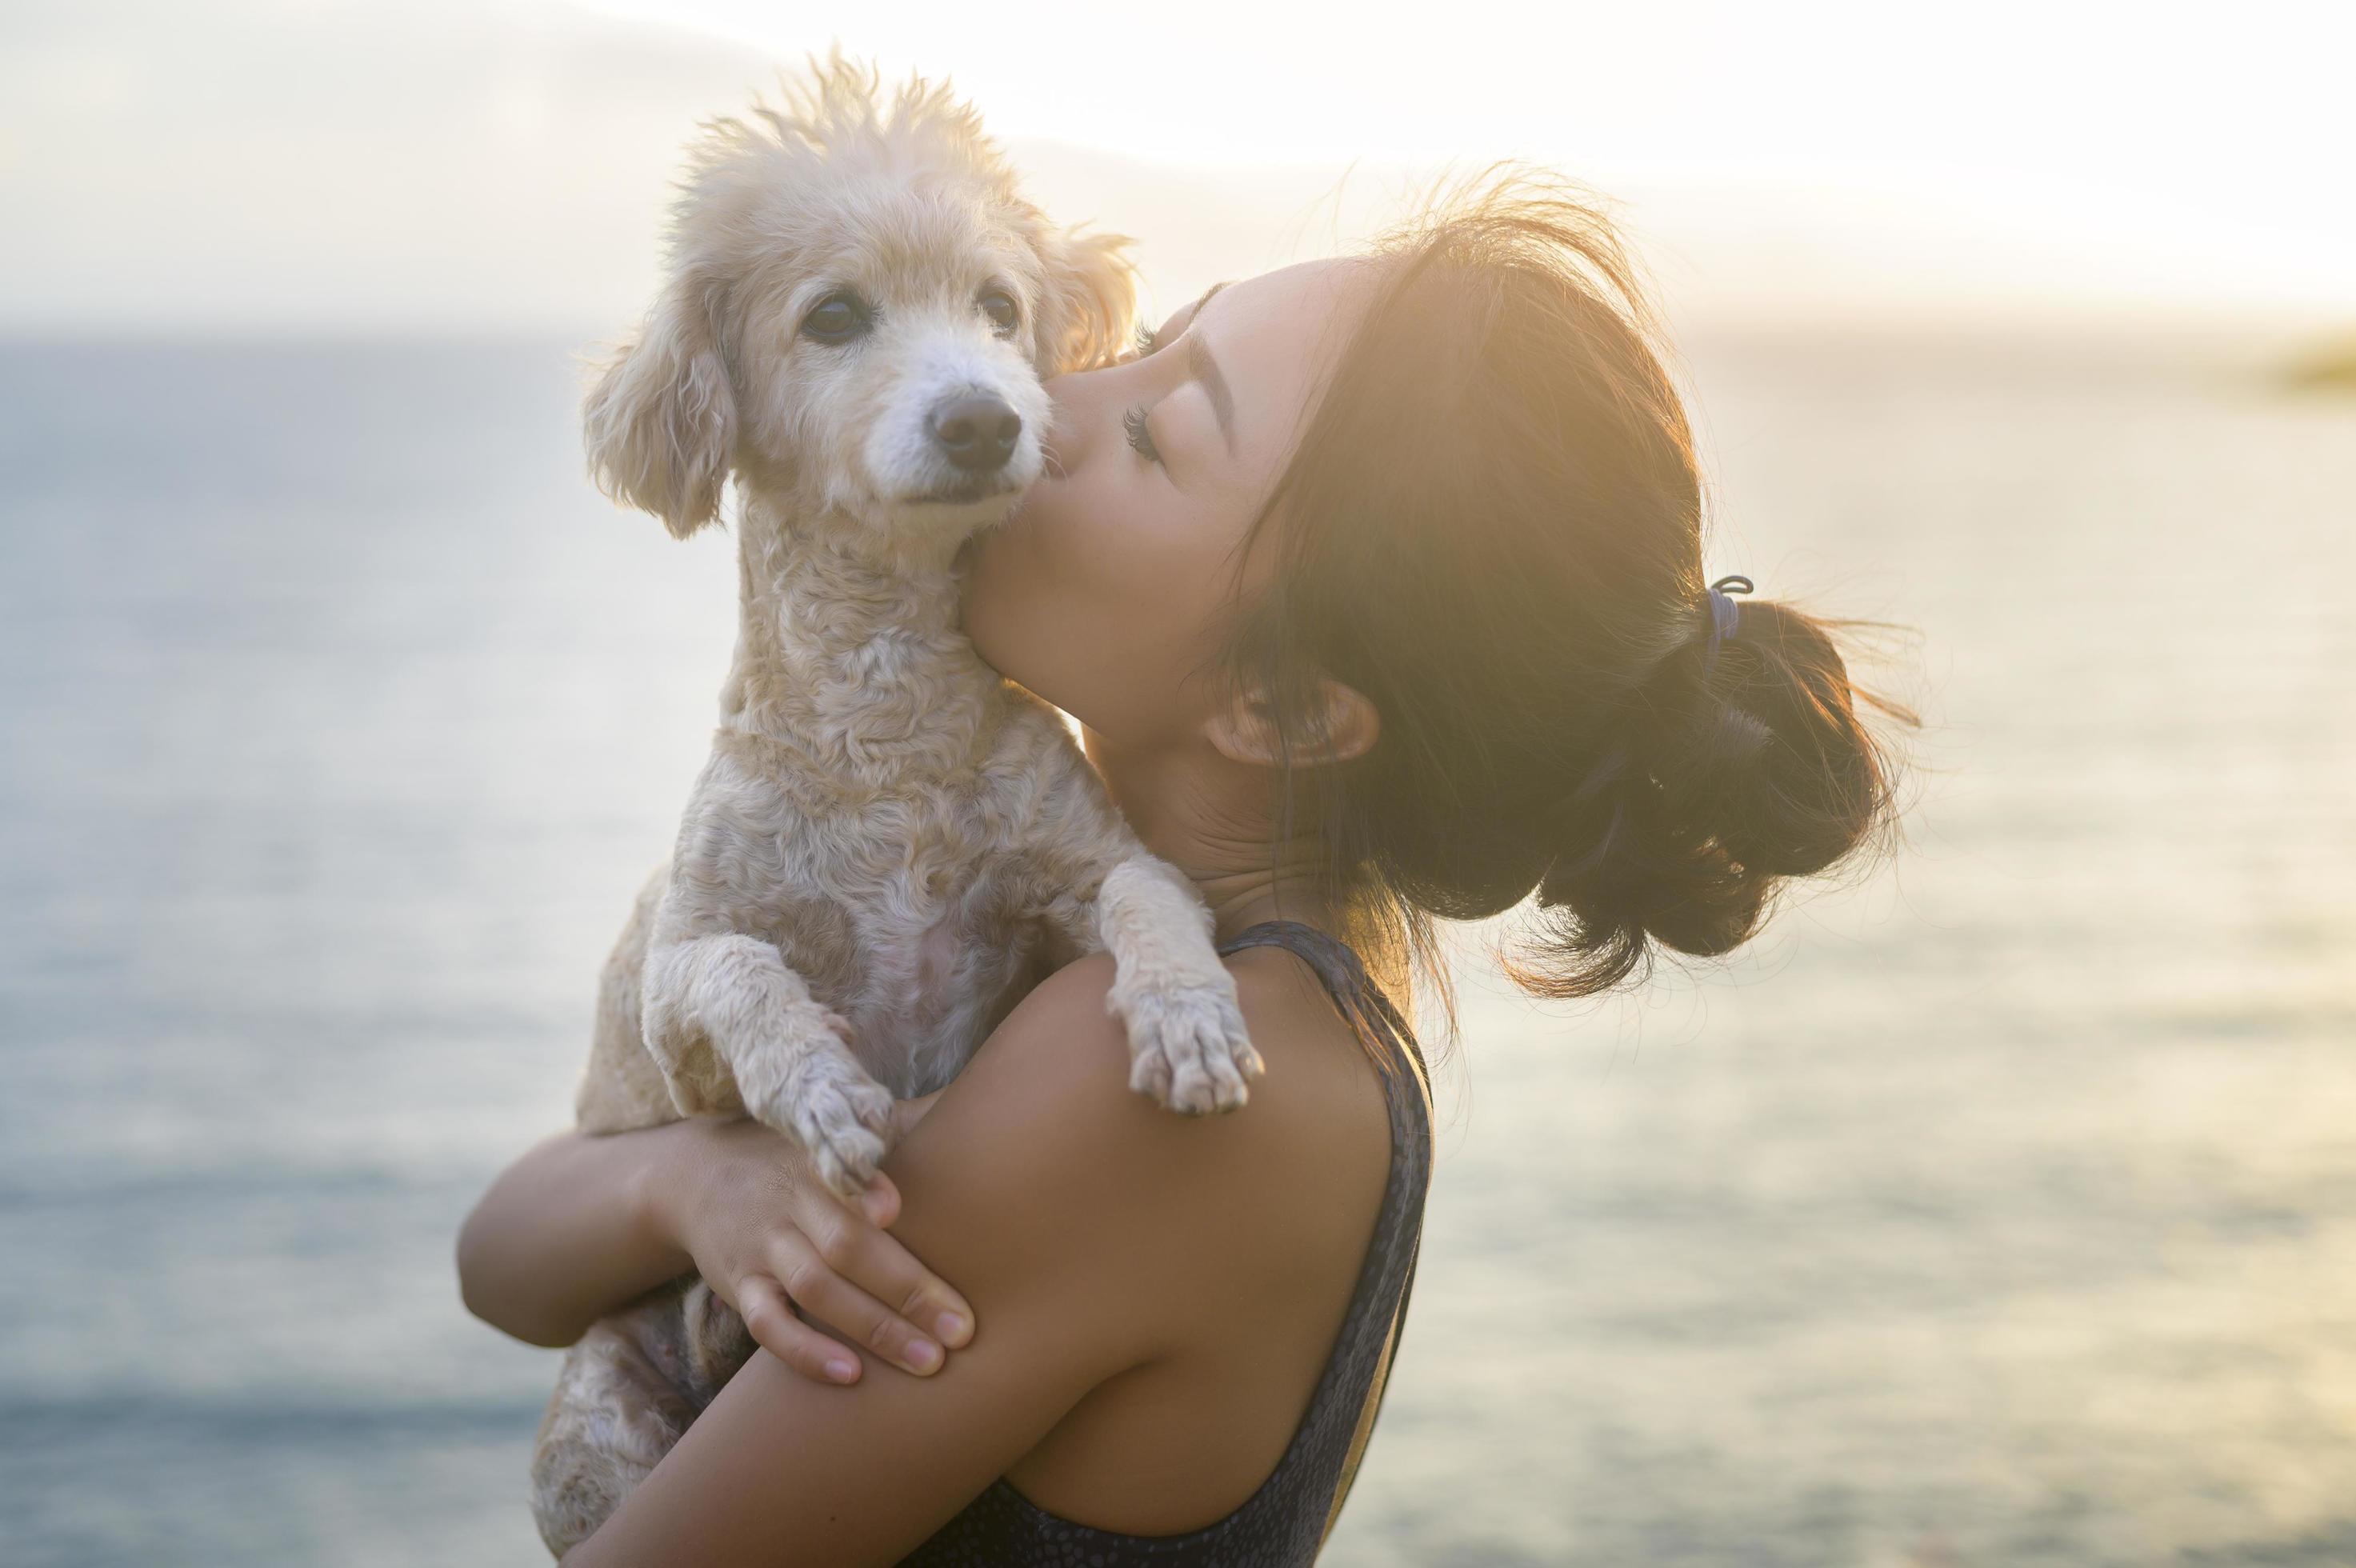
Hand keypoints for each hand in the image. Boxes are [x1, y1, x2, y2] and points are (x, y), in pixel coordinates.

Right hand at [645, 1109, 968, 1383]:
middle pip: (846, 1246)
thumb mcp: (828, 1130)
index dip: (867, 1191)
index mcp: (819, 1159)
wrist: (692, 1176)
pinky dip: (806, 1352)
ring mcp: (762, 1247)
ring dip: (874, 1329)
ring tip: (929, 1362)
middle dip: (906, 1289)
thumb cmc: (793, 1156)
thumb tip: (986, 1105)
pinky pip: (768, 1326)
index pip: (845, 1175)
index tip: (898, 1212)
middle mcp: (789, 1202)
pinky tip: (850, 1376)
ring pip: (816, 1291)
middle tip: (963, 1329)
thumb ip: (901, 1125)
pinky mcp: (740, 1286)